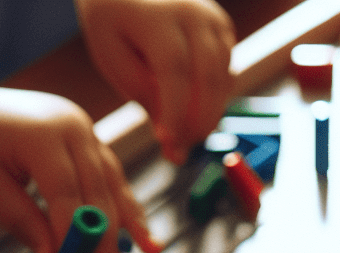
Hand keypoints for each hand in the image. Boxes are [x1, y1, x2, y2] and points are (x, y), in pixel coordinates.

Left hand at [0, 83, 161, 252]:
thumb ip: (24, 222)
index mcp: (42, 133)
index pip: (66, 193)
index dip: (72, 237)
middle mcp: (72, 125)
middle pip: (97, 190)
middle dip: (104, 237)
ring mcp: (86, 129)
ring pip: (112, 183)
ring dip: (127, 223)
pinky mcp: (91, 139)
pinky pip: (112, 177)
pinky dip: (125, 206)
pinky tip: (143, 233)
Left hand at [75, 0, 235, 163]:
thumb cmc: (114, 22)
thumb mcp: (113, 57)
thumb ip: (142, 94)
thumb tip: (172, 142)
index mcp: (157, 15)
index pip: (174, 69)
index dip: (176, 112)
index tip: (169, 144)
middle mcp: (193, 12)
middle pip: (207, 77)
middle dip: (198, 122)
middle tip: (179, 152)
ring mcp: (213, 18)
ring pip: (222, 79)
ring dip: (208, 116)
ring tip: (185, 138)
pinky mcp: (223, 29)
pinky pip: (226, 74)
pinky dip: (214, 100)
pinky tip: (194, 115)